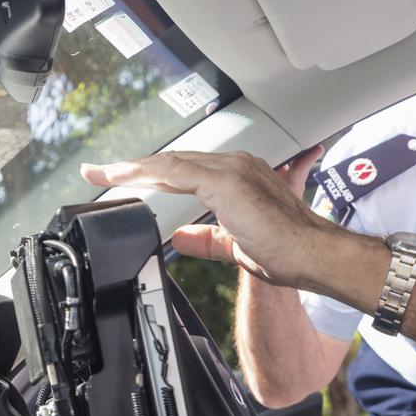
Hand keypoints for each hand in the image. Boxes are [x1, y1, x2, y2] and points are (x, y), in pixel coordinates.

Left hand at [80, 147, 324, 288]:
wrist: (313, 255)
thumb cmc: (290, 252)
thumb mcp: (236, 246)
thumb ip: (207, 239)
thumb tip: (179, 239)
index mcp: (241, 177)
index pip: (188, 170)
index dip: (155, 174)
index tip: (126, 180)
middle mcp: (237, 165)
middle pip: (174, 161)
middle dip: (135, 168)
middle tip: (101, 173)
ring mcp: (232, 169)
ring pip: (171, 163)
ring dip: (133, 169)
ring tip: (103, 175)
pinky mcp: (226, 181)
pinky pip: (176, 172)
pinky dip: (146, 174)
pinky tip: (124, 180)